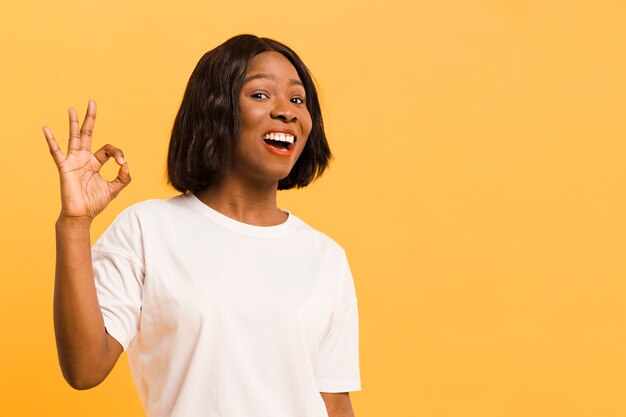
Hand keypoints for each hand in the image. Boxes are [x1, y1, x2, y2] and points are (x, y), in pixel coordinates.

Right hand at [43, 100, 130, 220]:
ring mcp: (73, 161)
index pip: (107, 149)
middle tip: (92, 102)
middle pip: (87, 134)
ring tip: (72, 109)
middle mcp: (83, 159)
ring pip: (73, 138)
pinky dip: (51, 140)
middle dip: (90, 119)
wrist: (82, 214)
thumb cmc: (95, 202)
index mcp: (95, 163)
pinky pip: (56, 152)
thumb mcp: (114, 189)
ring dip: (73, 123)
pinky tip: (46, 128)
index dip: (117, 153)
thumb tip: (126, 165)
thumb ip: (123, 178)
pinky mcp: (65, 167)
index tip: (122, 163)